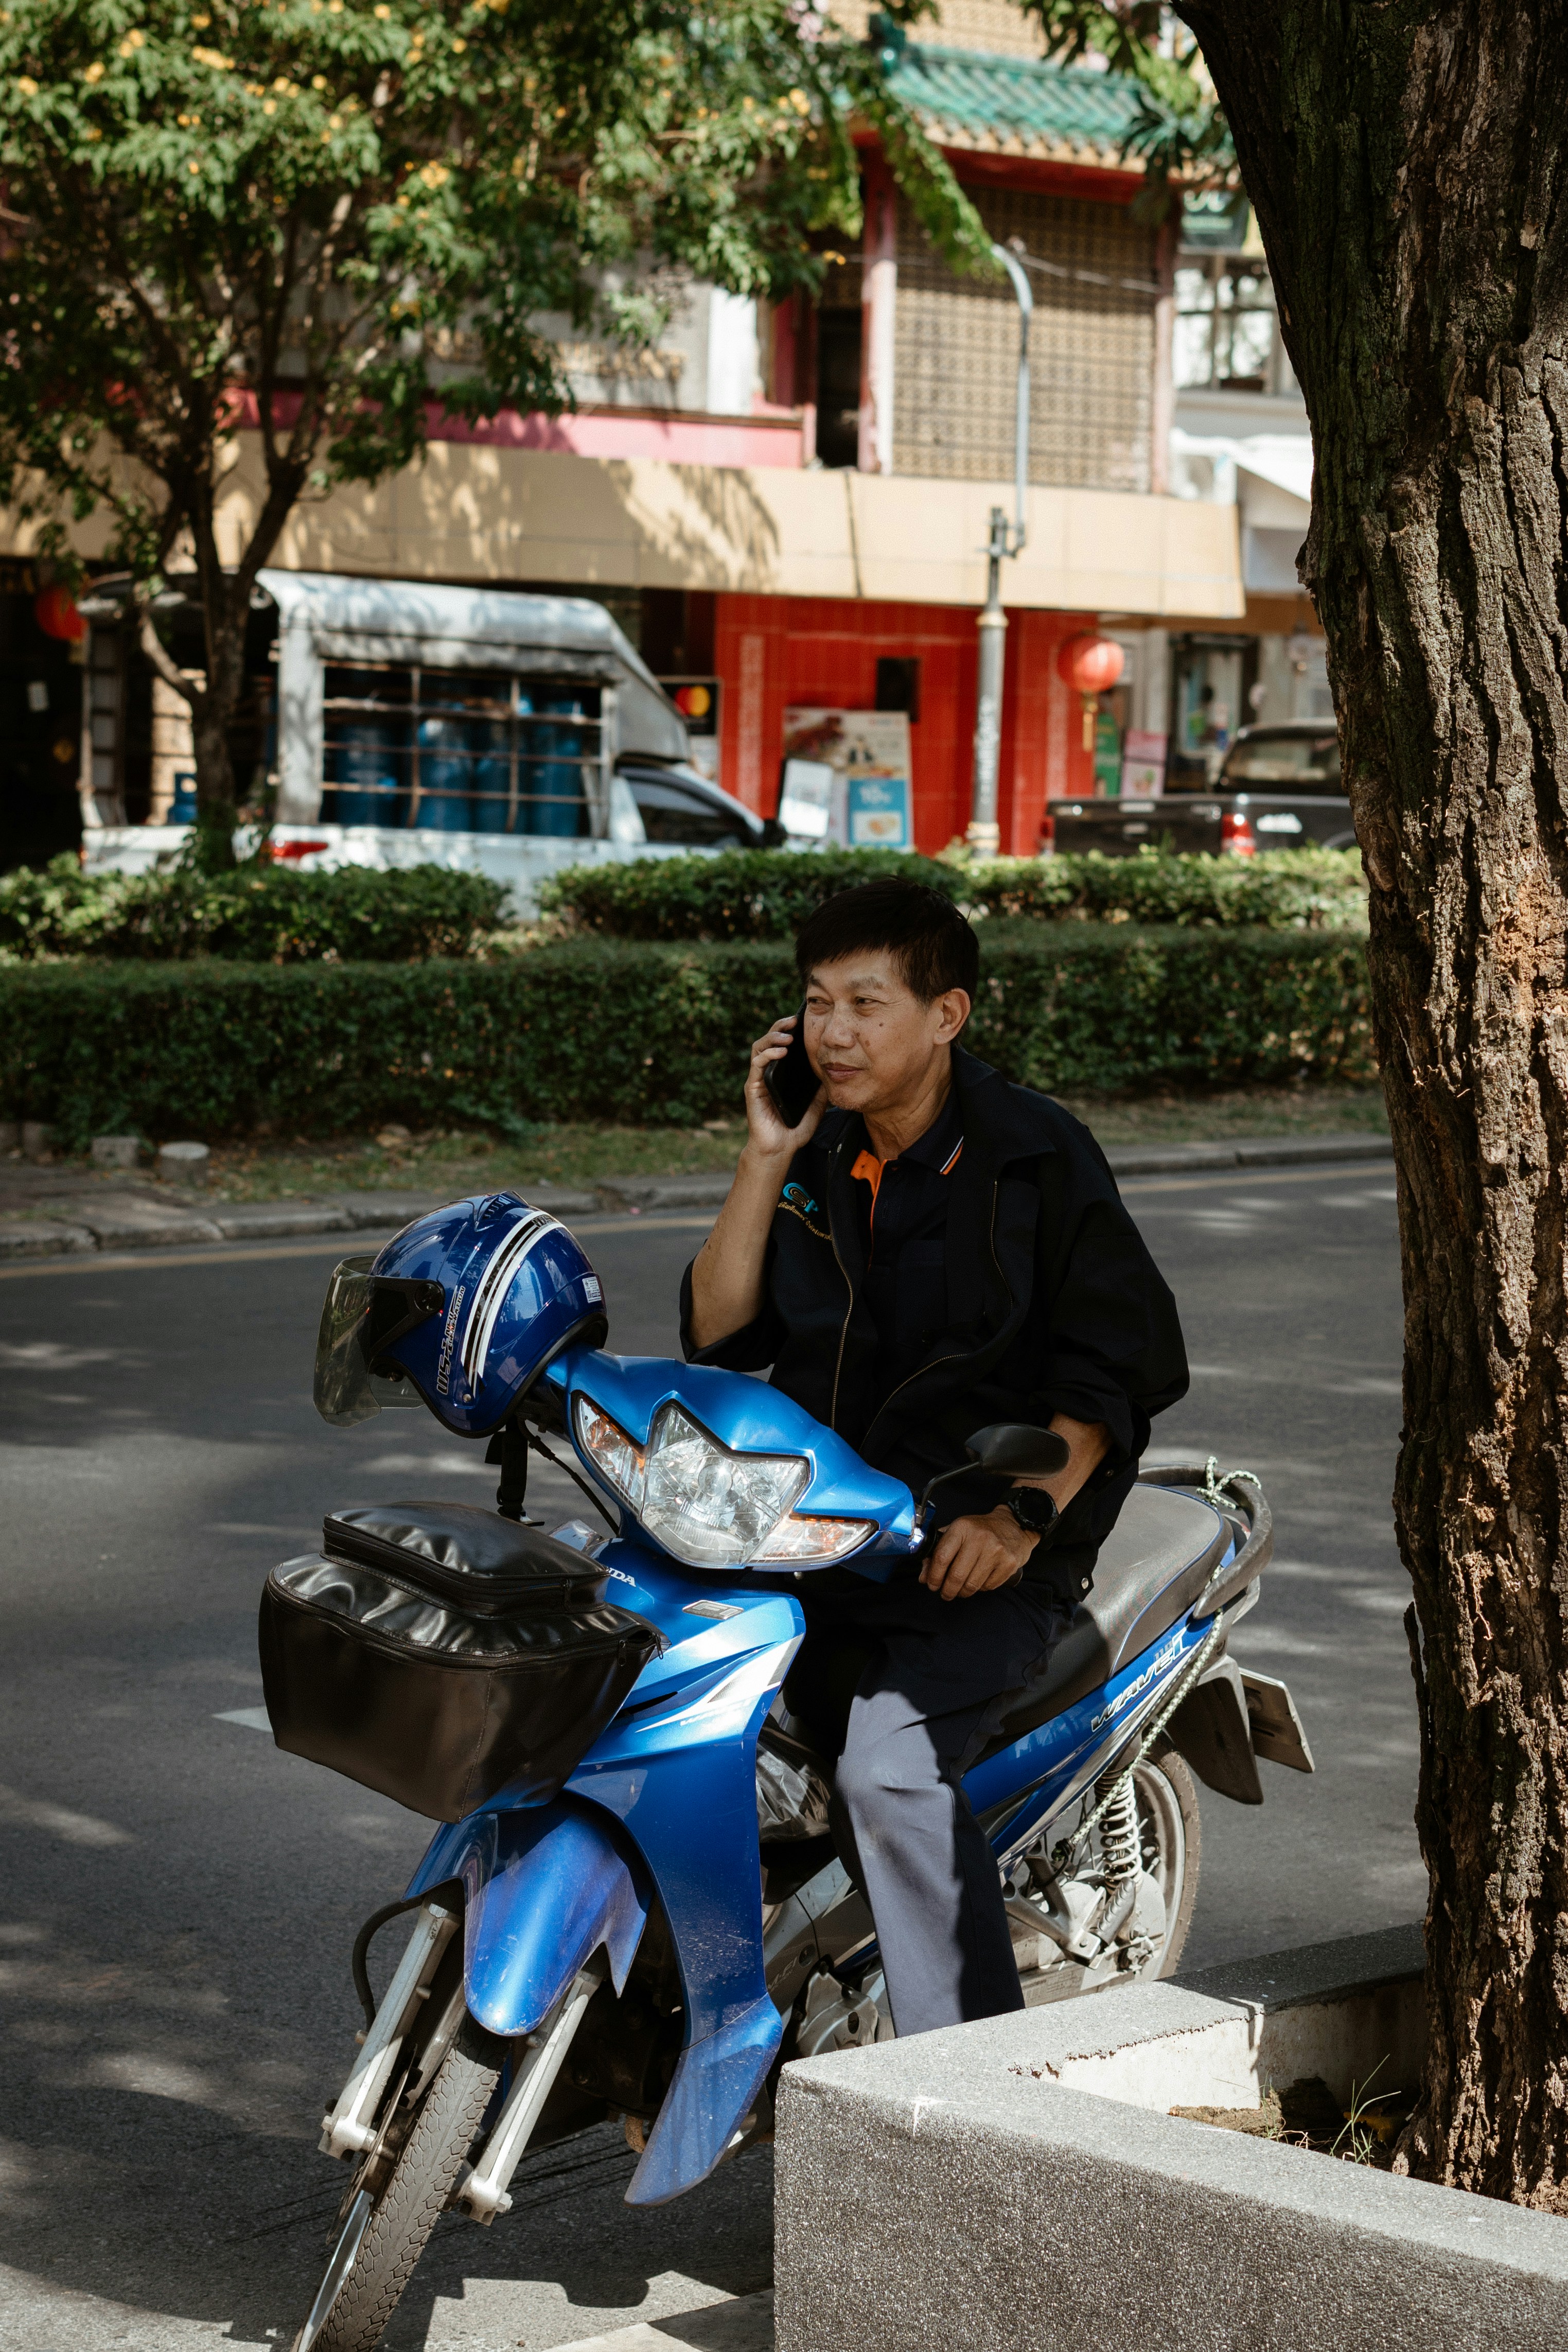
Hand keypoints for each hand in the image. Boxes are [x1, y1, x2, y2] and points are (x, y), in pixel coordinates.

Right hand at [743, 1014, 824, 1160]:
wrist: (780, 1149)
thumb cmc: (795, 1128)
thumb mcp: (817, 1105)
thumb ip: (822, 1088)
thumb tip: (835, 1070)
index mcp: (781, 1074)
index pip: (782, 1044)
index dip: (790, 1030)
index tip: (804, 1021)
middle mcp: (767, 1073)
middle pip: (769, 1041)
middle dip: (780, 1027)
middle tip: (794, 1020)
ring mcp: (759, 1080)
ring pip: (759, 1048)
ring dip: (773, 1037)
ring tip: (788, 1036)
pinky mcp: (752, 1088)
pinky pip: (757, 1065)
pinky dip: (768, 1054)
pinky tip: (781, 1051)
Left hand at [919, 1505, 1036, 1601]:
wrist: (1014, 1525)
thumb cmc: (981, 1530)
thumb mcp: (957, 1532)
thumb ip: (937, 1552)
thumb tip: (924, 1577)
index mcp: (962, 1528)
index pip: (942, 1557)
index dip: (934, 1576)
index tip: (932, 1584)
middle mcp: (980, 1538)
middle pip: (956, 1576)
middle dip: (947, 1590)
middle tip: (945, 1593)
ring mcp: (996, 1551)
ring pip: (972, 1585)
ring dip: (963, 1592)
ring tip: (961, 1589)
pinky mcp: (1009, 1563)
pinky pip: (987, 1587)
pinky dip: (980, 1589)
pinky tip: (979, 1580)